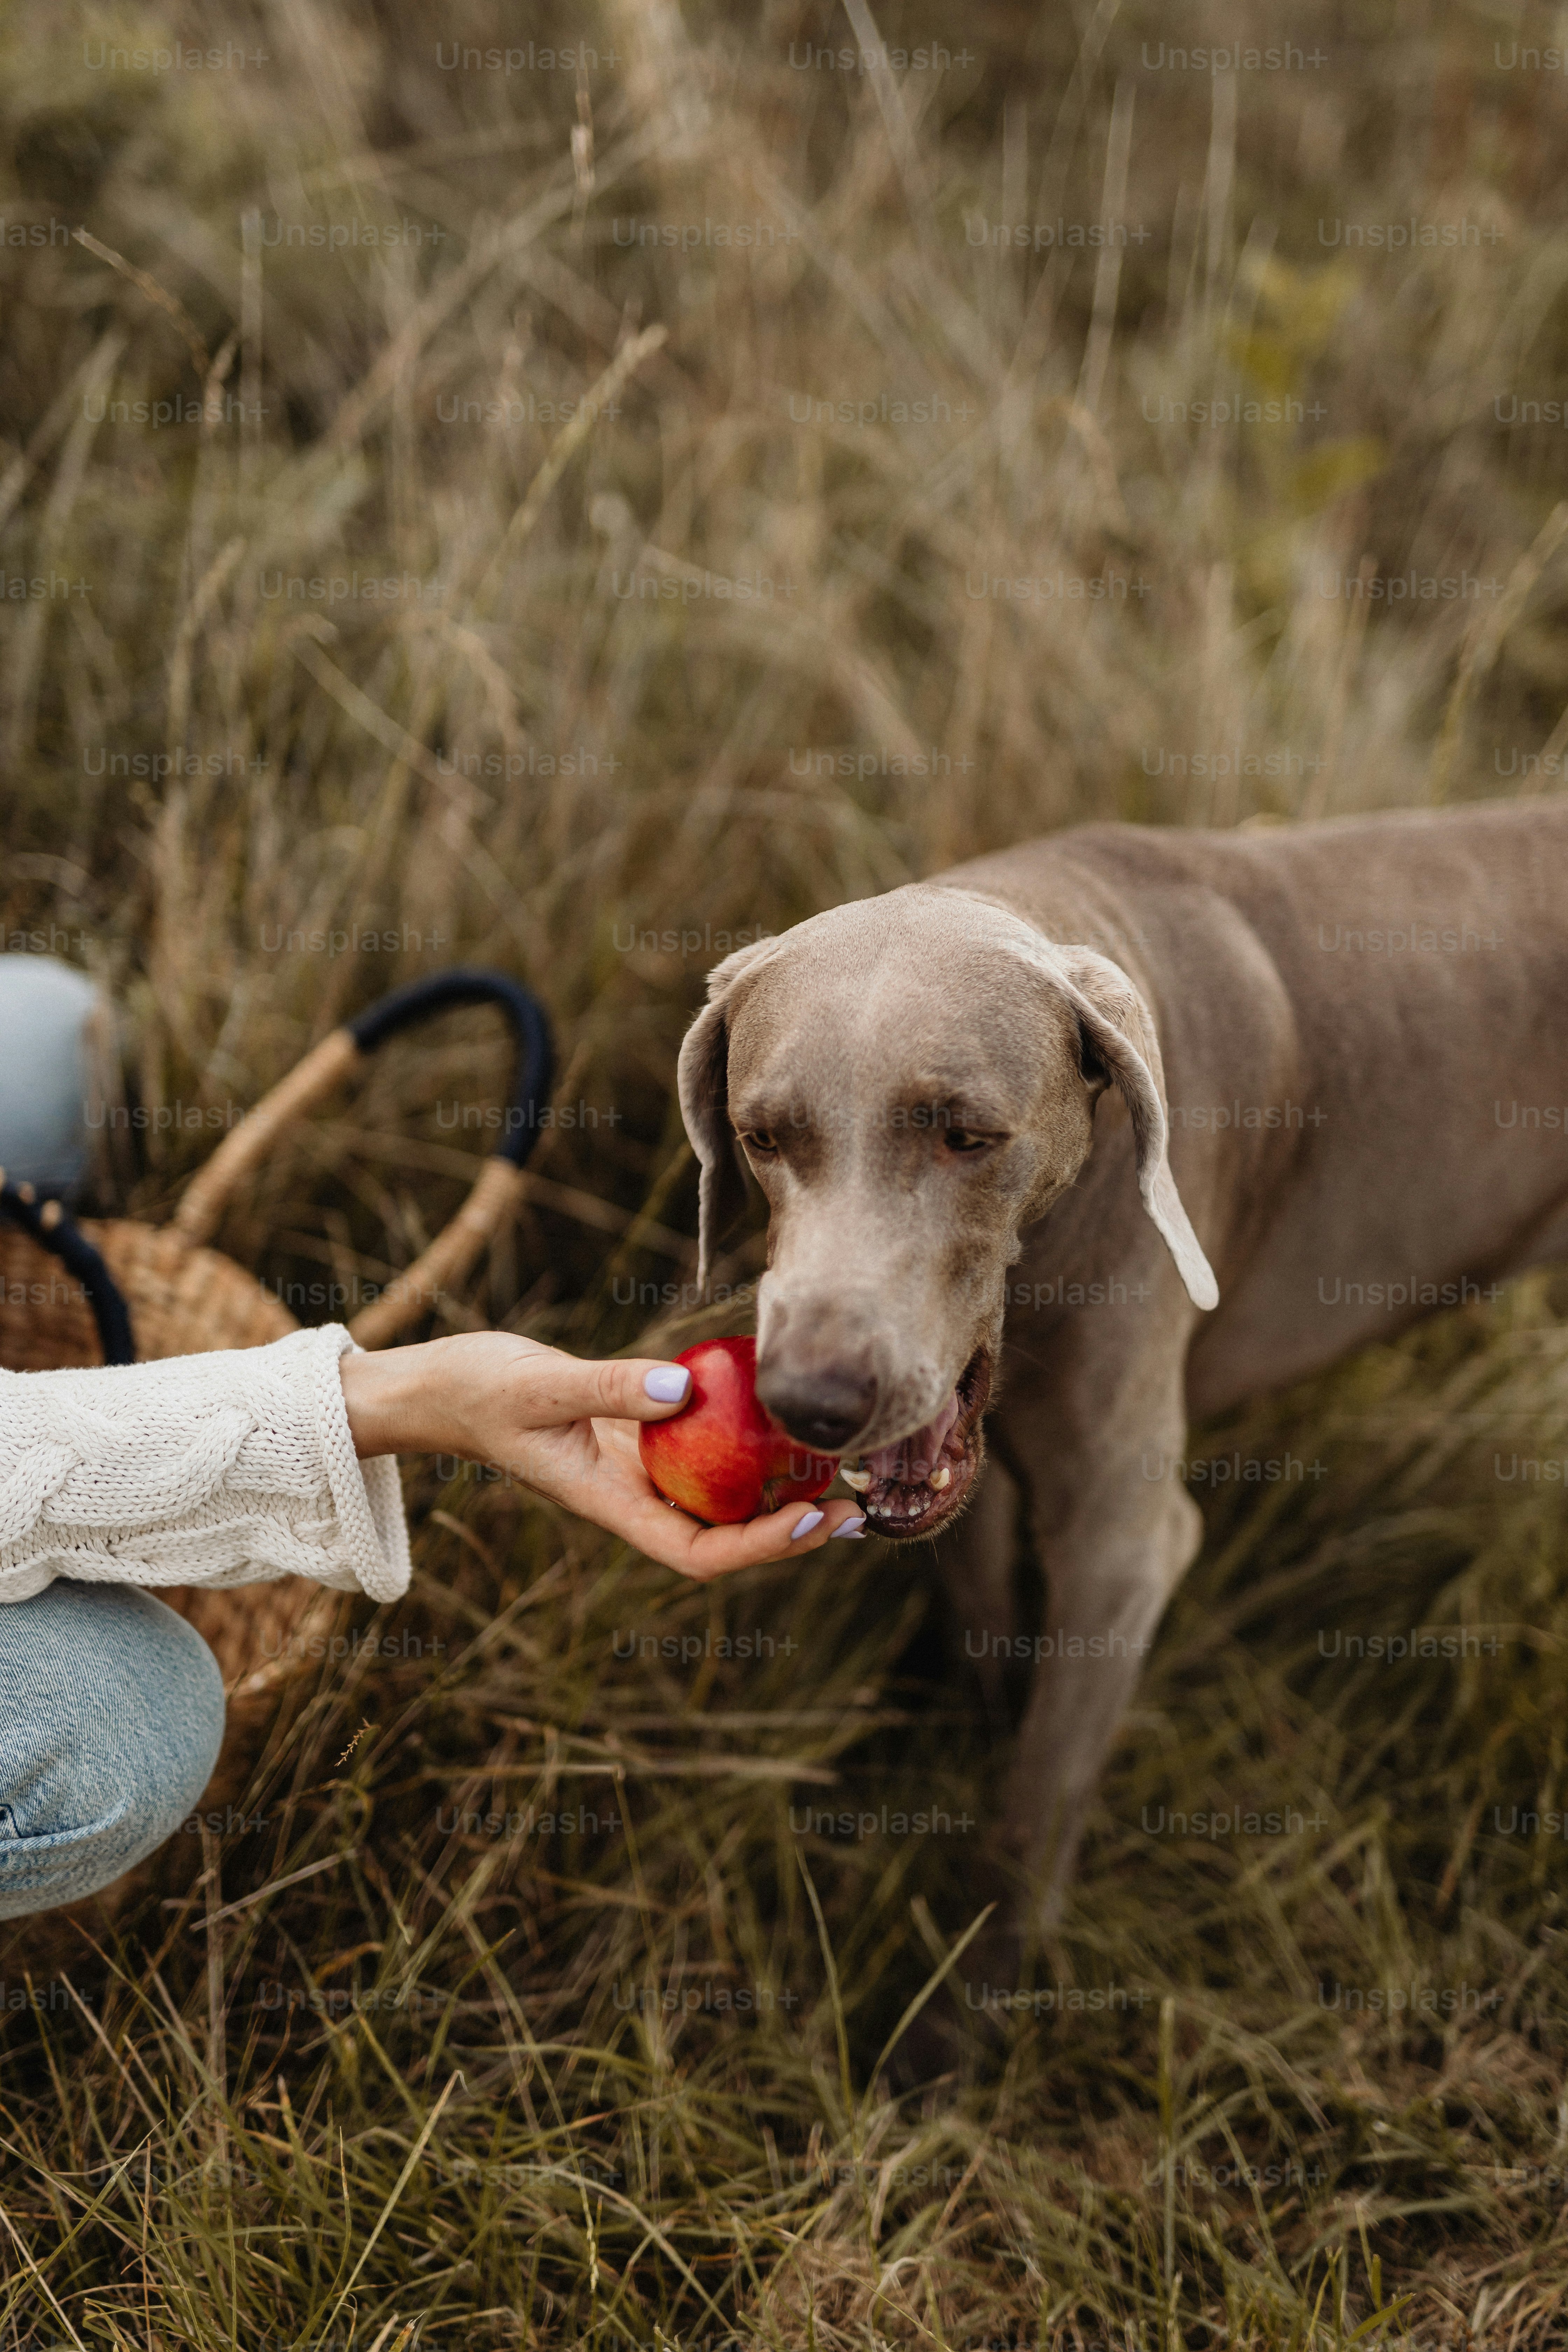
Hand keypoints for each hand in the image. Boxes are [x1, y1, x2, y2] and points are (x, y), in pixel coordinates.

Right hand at [338, 1331, 865, 1579]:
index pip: (698, 1552)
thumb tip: (687, 1388)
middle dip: (791, 1530)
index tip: (812, 1520)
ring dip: (779, 1493)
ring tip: (840, 1470)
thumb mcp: (542, 1384)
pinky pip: (703, 1456)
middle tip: (857, 1502)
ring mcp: (638, 1473)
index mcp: (611, 1505)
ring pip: (720, 1500)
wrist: (444, 1387)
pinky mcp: (641, 1440)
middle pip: (725, 1537)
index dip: (759, 1548)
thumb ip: (612, 1386)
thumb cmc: (480, 1390)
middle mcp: (633, 1499)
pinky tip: (781, 1422)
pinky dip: (745, 1449)